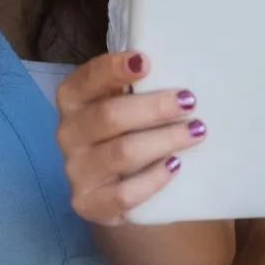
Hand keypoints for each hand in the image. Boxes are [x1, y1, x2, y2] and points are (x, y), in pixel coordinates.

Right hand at [56, 50, 203, 224]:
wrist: (117, 189)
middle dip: (153, 107)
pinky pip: (124, 193)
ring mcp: (76, 171)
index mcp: (73, 100)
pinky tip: (175, 166)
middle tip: (189, 102)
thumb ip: (136, 88)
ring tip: (196, 132)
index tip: (146, 61)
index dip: (113, 68)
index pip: (87, 79)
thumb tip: (178, 66)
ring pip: (121, 153)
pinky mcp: (90, 203)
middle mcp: (68, 133)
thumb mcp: (124, 105)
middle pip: (109, 116)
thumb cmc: (126, 133)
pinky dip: (154, 178)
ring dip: (163, 140)